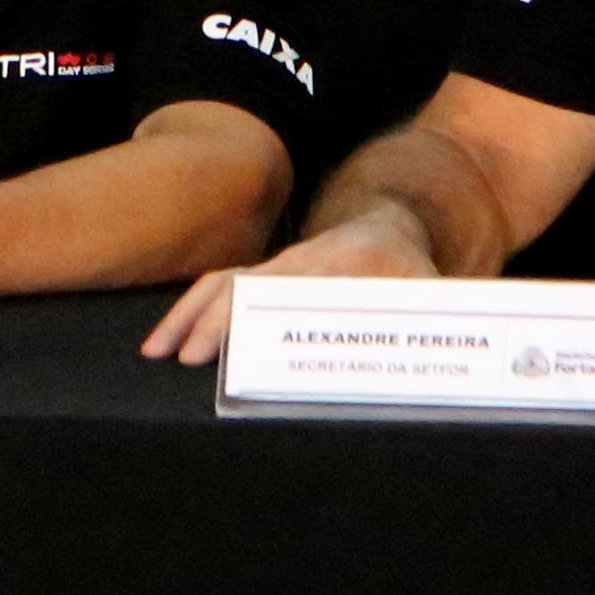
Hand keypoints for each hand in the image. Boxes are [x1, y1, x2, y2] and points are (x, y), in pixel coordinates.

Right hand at [141, 203, 435, 365]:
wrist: (394, 224)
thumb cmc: (412, 270)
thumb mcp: (428, 291)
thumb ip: (423, 323)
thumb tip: (439, 369)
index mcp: (339, 264)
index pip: (290, 290)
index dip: (263, 316)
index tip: (238, 345)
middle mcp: (299, 261)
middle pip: (245, 286)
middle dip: (211, 320)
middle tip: (181, 358)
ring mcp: (277, 265)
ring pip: (223, 283)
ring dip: (188, 315)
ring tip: (156, 351)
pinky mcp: (265, 275)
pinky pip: (220, 284)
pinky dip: (190, 309)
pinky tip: (167, 341)